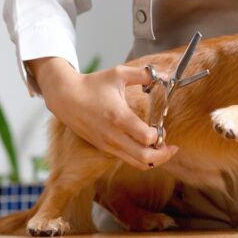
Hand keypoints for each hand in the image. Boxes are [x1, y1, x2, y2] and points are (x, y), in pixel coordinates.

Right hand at [25, 57, 178, 169]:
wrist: (65, 97)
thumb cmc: (92, 85)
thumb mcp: (118, 74)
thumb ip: (143, 74)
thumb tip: (165, 75)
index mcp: (118, 117)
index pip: (145, 138)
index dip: (159, 135)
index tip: (161, 126)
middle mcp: (113, 135)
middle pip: (143, 158)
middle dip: (162, 155)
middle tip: (171, 147)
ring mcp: (107, 144)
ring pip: (135, 163)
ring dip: (153, 160)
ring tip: (163, 149)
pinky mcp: (104, 148)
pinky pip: (126, 159)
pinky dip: (140, 158)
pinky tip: (146, 147)